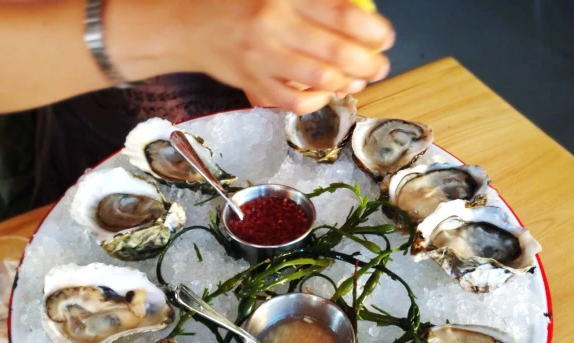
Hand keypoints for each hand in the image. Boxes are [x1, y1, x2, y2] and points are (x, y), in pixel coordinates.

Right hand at [112, 0, 393, 114]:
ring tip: (358, 81)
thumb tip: (358, 11)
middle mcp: (274, 24)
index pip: (345, 14)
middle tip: (380, 66)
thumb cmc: (238, 2)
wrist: (188, 24)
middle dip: (370, 64)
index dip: (374, 30)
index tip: (384, 37)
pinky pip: (294, 101)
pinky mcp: (252, 83)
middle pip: (340, 52)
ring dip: (348, 84)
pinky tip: (324, 94)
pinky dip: (316, 101)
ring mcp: (262, 57)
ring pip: (321, 80)